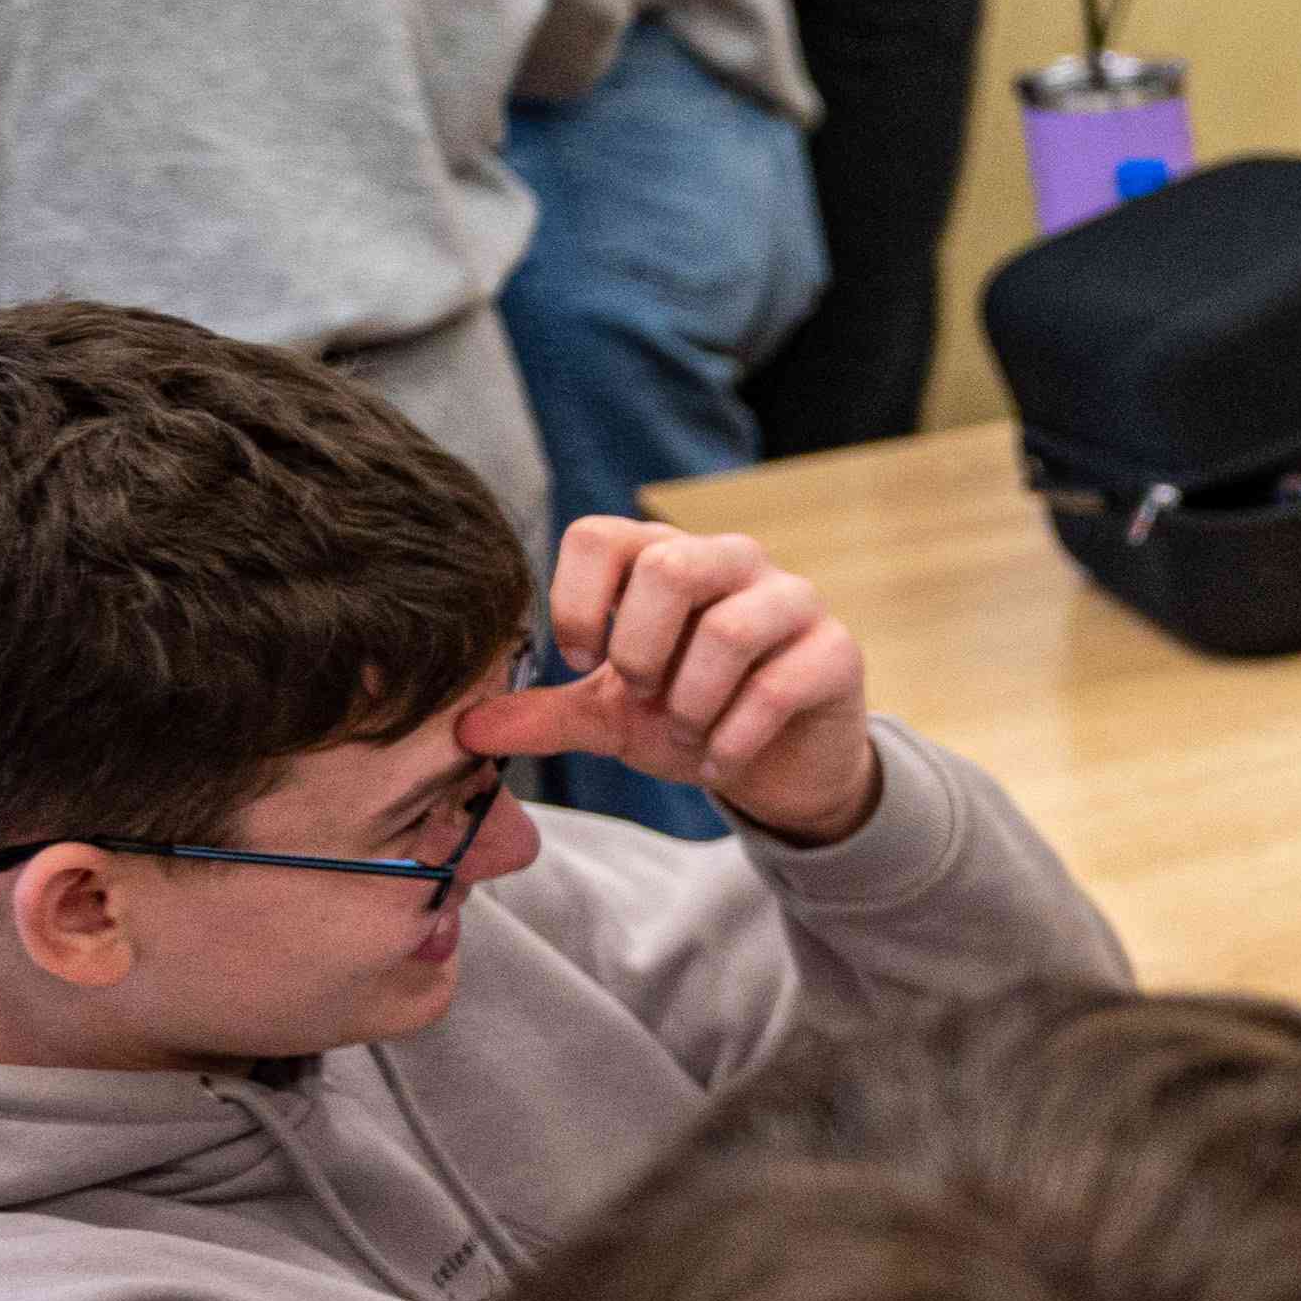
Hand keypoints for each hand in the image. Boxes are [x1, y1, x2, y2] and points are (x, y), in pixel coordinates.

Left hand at [463, 519, 880, 844]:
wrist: (781, 766)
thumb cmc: (691, 717)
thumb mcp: (609, 716)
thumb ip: (544, 713)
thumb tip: (464, 728)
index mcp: (666, 556)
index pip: (601, 534)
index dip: (575, 599)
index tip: (578, 659)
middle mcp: (733, 561)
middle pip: (670, 567)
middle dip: (639, 651)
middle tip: (640, 696)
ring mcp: (793, 600)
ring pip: (729, 630)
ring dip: (689, 703)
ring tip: (683, 735)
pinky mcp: (837, 652)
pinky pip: (776, 688)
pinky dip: (731, 738)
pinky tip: (718, 760)